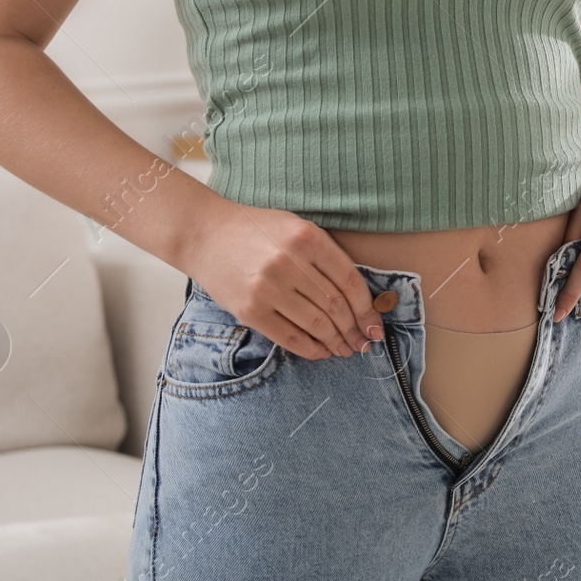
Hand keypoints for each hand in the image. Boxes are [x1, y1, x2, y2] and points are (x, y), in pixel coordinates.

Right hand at [182, 202, 384, 359]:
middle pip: (335, 306)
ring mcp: (268, 287)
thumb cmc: (257, 230)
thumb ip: (325, 255)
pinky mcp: (250, 310)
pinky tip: (322, 352)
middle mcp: (289, 262)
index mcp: (307, 238)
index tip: (375, 324)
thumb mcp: (296, 227)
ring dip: (336, 342)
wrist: (204, 234)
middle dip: (355, 329)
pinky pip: (289, 337)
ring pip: (316, 324)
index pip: (349, 281)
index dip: (367, 308)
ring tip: (346, 349)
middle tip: (364, 342)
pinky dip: (310, 349)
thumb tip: (357, 298)